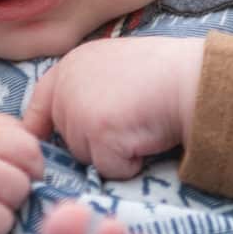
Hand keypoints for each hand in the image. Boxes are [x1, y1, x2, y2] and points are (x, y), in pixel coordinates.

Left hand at [21, 36, 205, 180]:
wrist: (193, 78)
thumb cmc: (167, 72)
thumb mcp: (116, 63)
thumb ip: (90, 85)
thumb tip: (78, 117)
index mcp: (71, 65)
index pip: (40, 104)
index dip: (40, 128)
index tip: (42, 142)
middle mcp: (68, 87)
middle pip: (67, 138)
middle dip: (96, 141)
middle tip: (130, 120)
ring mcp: (80, 112)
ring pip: (87, 157)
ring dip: (114, 153)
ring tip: (140, 127)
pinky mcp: (97, 135)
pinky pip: (109, 170)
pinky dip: (130, 165)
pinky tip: (147, 139)